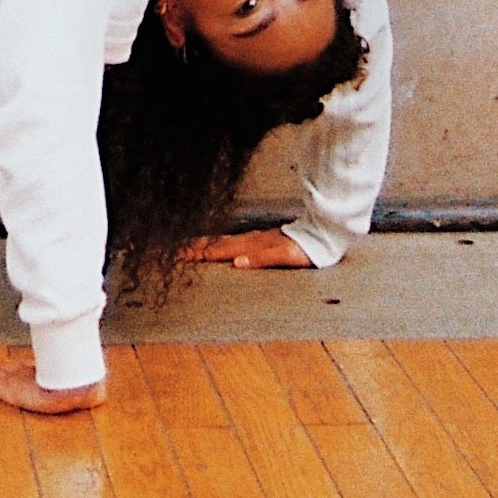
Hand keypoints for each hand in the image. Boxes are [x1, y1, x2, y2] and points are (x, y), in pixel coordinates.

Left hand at [0, 354, 107, 414]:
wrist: (75, 387)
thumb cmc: (81, 387)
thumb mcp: (79, 387)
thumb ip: (82, 385)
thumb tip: (98, 387)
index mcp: (37, 373)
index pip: (15, 369)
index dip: (3, 367)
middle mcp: (23, 373)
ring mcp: (13, 379)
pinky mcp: (7, 387)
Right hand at [183, 226, 314, 270]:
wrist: (321, 235)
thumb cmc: (304, 250)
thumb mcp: (284, 257)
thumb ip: (261, 259)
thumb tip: (237, 263)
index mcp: (252, 246)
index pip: (220, 250)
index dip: (201, 253)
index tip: (181, 255)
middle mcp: (250, 241)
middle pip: (217, 244)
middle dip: (196, 247)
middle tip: (176, 250)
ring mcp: (255, 239)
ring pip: (224, 241)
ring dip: (206, 245)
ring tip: (190, 247)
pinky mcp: (261, 240)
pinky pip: (234, 242)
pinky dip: (221, 244)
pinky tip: (220, 247)